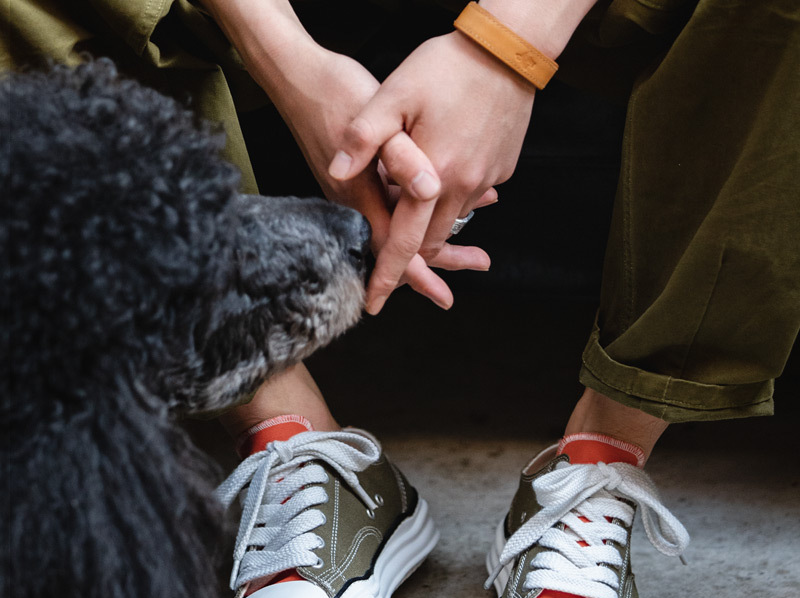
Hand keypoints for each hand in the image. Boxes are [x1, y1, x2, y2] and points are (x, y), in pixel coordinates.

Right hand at [203, 0, 487, 309]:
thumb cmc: (335, 94)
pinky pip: (395, 209)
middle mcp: (355, 204)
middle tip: (478, 262)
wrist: (298, 78)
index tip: (443, 296)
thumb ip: (401, 157)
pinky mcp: (359, 182)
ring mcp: (355, 196)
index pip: (393, 249)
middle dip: (441, 261)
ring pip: (400, 231)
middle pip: (401, 249)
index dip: (420, 275)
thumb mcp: (372, 119)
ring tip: (472, 245)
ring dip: (438, 239)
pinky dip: (425, 214)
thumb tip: (429, 187)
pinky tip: (453, 201)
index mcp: (361, 196)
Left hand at [329, 31, 535, 312]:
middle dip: (416, 257)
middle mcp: (463, 186)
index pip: (405, 242)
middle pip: (431, 239)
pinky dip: (455, 195)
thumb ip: (364, 137)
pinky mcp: (500, 166)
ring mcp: (486, 178)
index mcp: (433, 178)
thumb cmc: (446, 66)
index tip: (373, 304)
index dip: (386, 275)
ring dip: (436, 224)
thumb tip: (337, 171)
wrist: (508, 46)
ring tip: (424, 209)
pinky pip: (471, 194)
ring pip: (451, 218)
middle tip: (403, 268)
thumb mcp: (394, 94)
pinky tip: (447, 170)